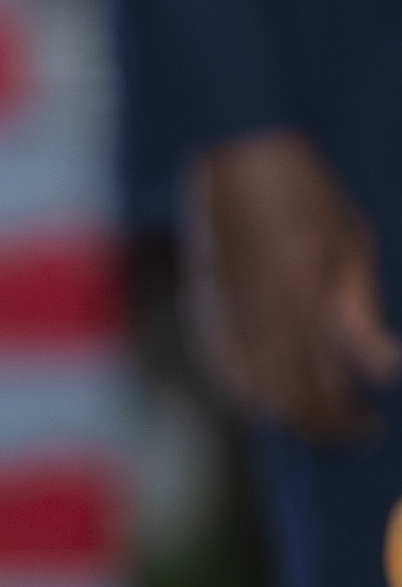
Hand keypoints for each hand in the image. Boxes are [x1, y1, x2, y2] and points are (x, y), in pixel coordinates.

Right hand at [184, 129, 401, 440]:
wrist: (237, 153)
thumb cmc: (306, 192)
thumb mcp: (353, 243)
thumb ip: (361, 311)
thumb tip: (385, 369)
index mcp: (306, 304)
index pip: (328, 389)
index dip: (349, 421)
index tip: (370, 427)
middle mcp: (264, 318)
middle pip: (289, 400)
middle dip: (318, 426)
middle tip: (344, 432)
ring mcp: (226, 313)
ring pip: (251, 390)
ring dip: (282, 411)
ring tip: (306, 418)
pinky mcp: (202, 303)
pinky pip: (218, 362)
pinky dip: (239, 388)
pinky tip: (257, 394)